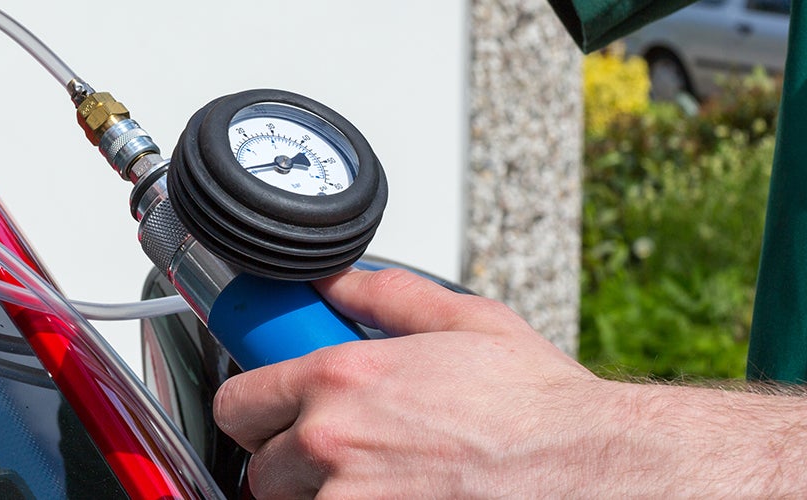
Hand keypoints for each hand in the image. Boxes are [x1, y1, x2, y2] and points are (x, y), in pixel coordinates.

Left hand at [215, 268, 806, 496]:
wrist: (593, 467)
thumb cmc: (538, 408)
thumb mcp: (465, 322)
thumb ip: (385, 295)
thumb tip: (336, 279)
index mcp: (341, 380)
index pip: (239, 402)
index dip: (255, 408)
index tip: (270, 412)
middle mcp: (332, 443)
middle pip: (260, 465)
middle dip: (289, 458)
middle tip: (336, 451)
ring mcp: (349, 499)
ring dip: (319, 495)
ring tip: (374, 479)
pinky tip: (391, 495)